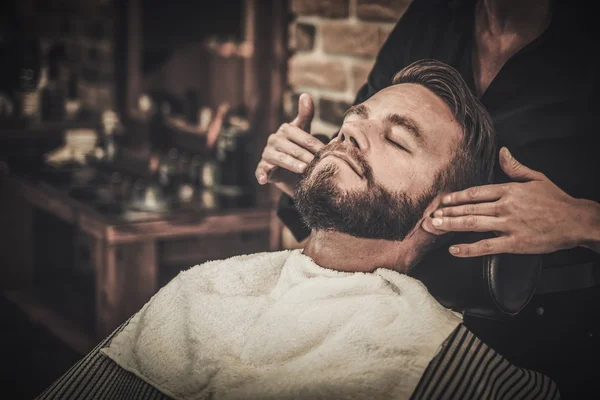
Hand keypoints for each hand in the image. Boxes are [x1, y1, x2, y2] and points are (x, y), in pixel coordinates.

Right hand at [255, 93, 324, 196]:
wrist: (289, 170)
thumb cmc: (299, 147)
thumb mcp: (304, 131)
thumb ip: (306, 114)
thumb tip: (305, 95)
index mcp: (285, 130)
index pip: (302, 136)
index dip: (314, 145)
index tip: (325, 152)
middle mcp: (274, 140)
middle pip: (292, 148)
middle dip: (306, 156)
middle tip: (317, 163)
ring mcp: (267, 154)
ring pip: (279, 158)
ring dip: (290, 163)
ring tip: (303, 169)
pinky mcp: (262, 168)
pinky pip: (261, 170)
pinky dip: (261, 174)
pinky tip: (264, 179)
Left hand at [422, 147, 598, 256]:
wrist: (576, 221)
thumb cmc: (556, 201)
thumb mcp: (536, 178)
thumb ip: (515, 167)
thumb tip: (502, 152)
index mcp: (509, 190)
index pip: (476, 192)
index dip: (456, 197)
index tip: (442, 199)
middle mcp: (505, 206)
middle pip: (469, 208)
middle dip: (447, 212)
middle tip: (430, 215)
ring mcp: (508, 225)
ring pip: (473, 224)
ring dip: (451, 225)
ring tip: (435, 226)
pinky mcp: (514, 242)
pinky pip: (486, 246)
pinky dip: (468, 249)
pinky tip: (454, 250)